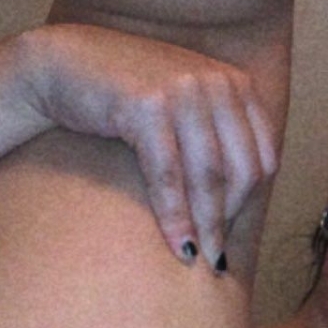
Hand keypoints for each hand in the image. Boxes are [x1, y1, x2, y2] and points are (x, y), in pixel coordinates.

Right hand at [22, 24, 277, 267]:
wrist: (64, 66)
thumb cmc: (125, 96)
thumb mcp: (184, 106)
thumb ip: (217, 135)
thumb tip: (242, 203)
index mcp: (234, 82)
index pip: (264, 154)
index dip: (251, 201)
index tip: (233, 233)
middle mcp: (216, 82)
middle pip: (242, 168)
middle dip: (231, 219)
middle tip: (219, 259)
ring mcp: (184, 91)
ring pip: (208, 176)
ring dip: (207, 225)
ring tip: (203, 261)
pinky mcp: (148, 106)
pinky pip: (169, 175)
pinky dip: (175, 217)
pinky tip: (179, 246)